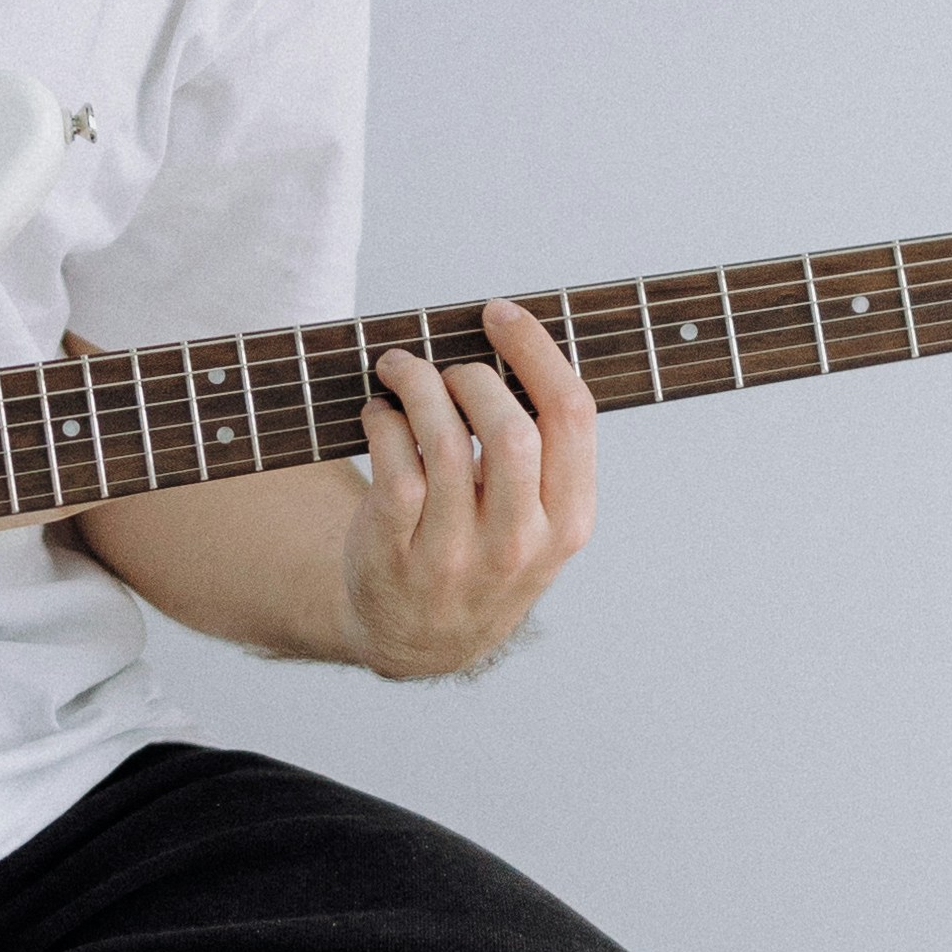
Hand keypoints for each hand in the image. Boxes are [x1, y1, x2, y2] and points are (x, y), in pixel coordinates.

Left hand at [338, 293, 595, 677]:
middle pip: (511, 429)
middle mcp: (520, 544)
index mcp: (569, 522)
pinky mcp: (395, 554)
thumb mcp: (539, 520)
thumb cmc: (485, 551)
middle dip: (473, 376)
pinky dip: (384, 422)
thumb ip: (543, 452)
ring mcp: (456, 555)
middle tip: (448, 368)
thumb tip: (510, 341)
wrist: (422, 637)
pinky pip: (394, 465)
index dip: (535, 350)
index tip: (499, 314)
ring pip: (444, 442)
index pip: (571, 416)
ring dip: (418, 385)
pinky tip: (380, 414)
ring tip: (401, 371)